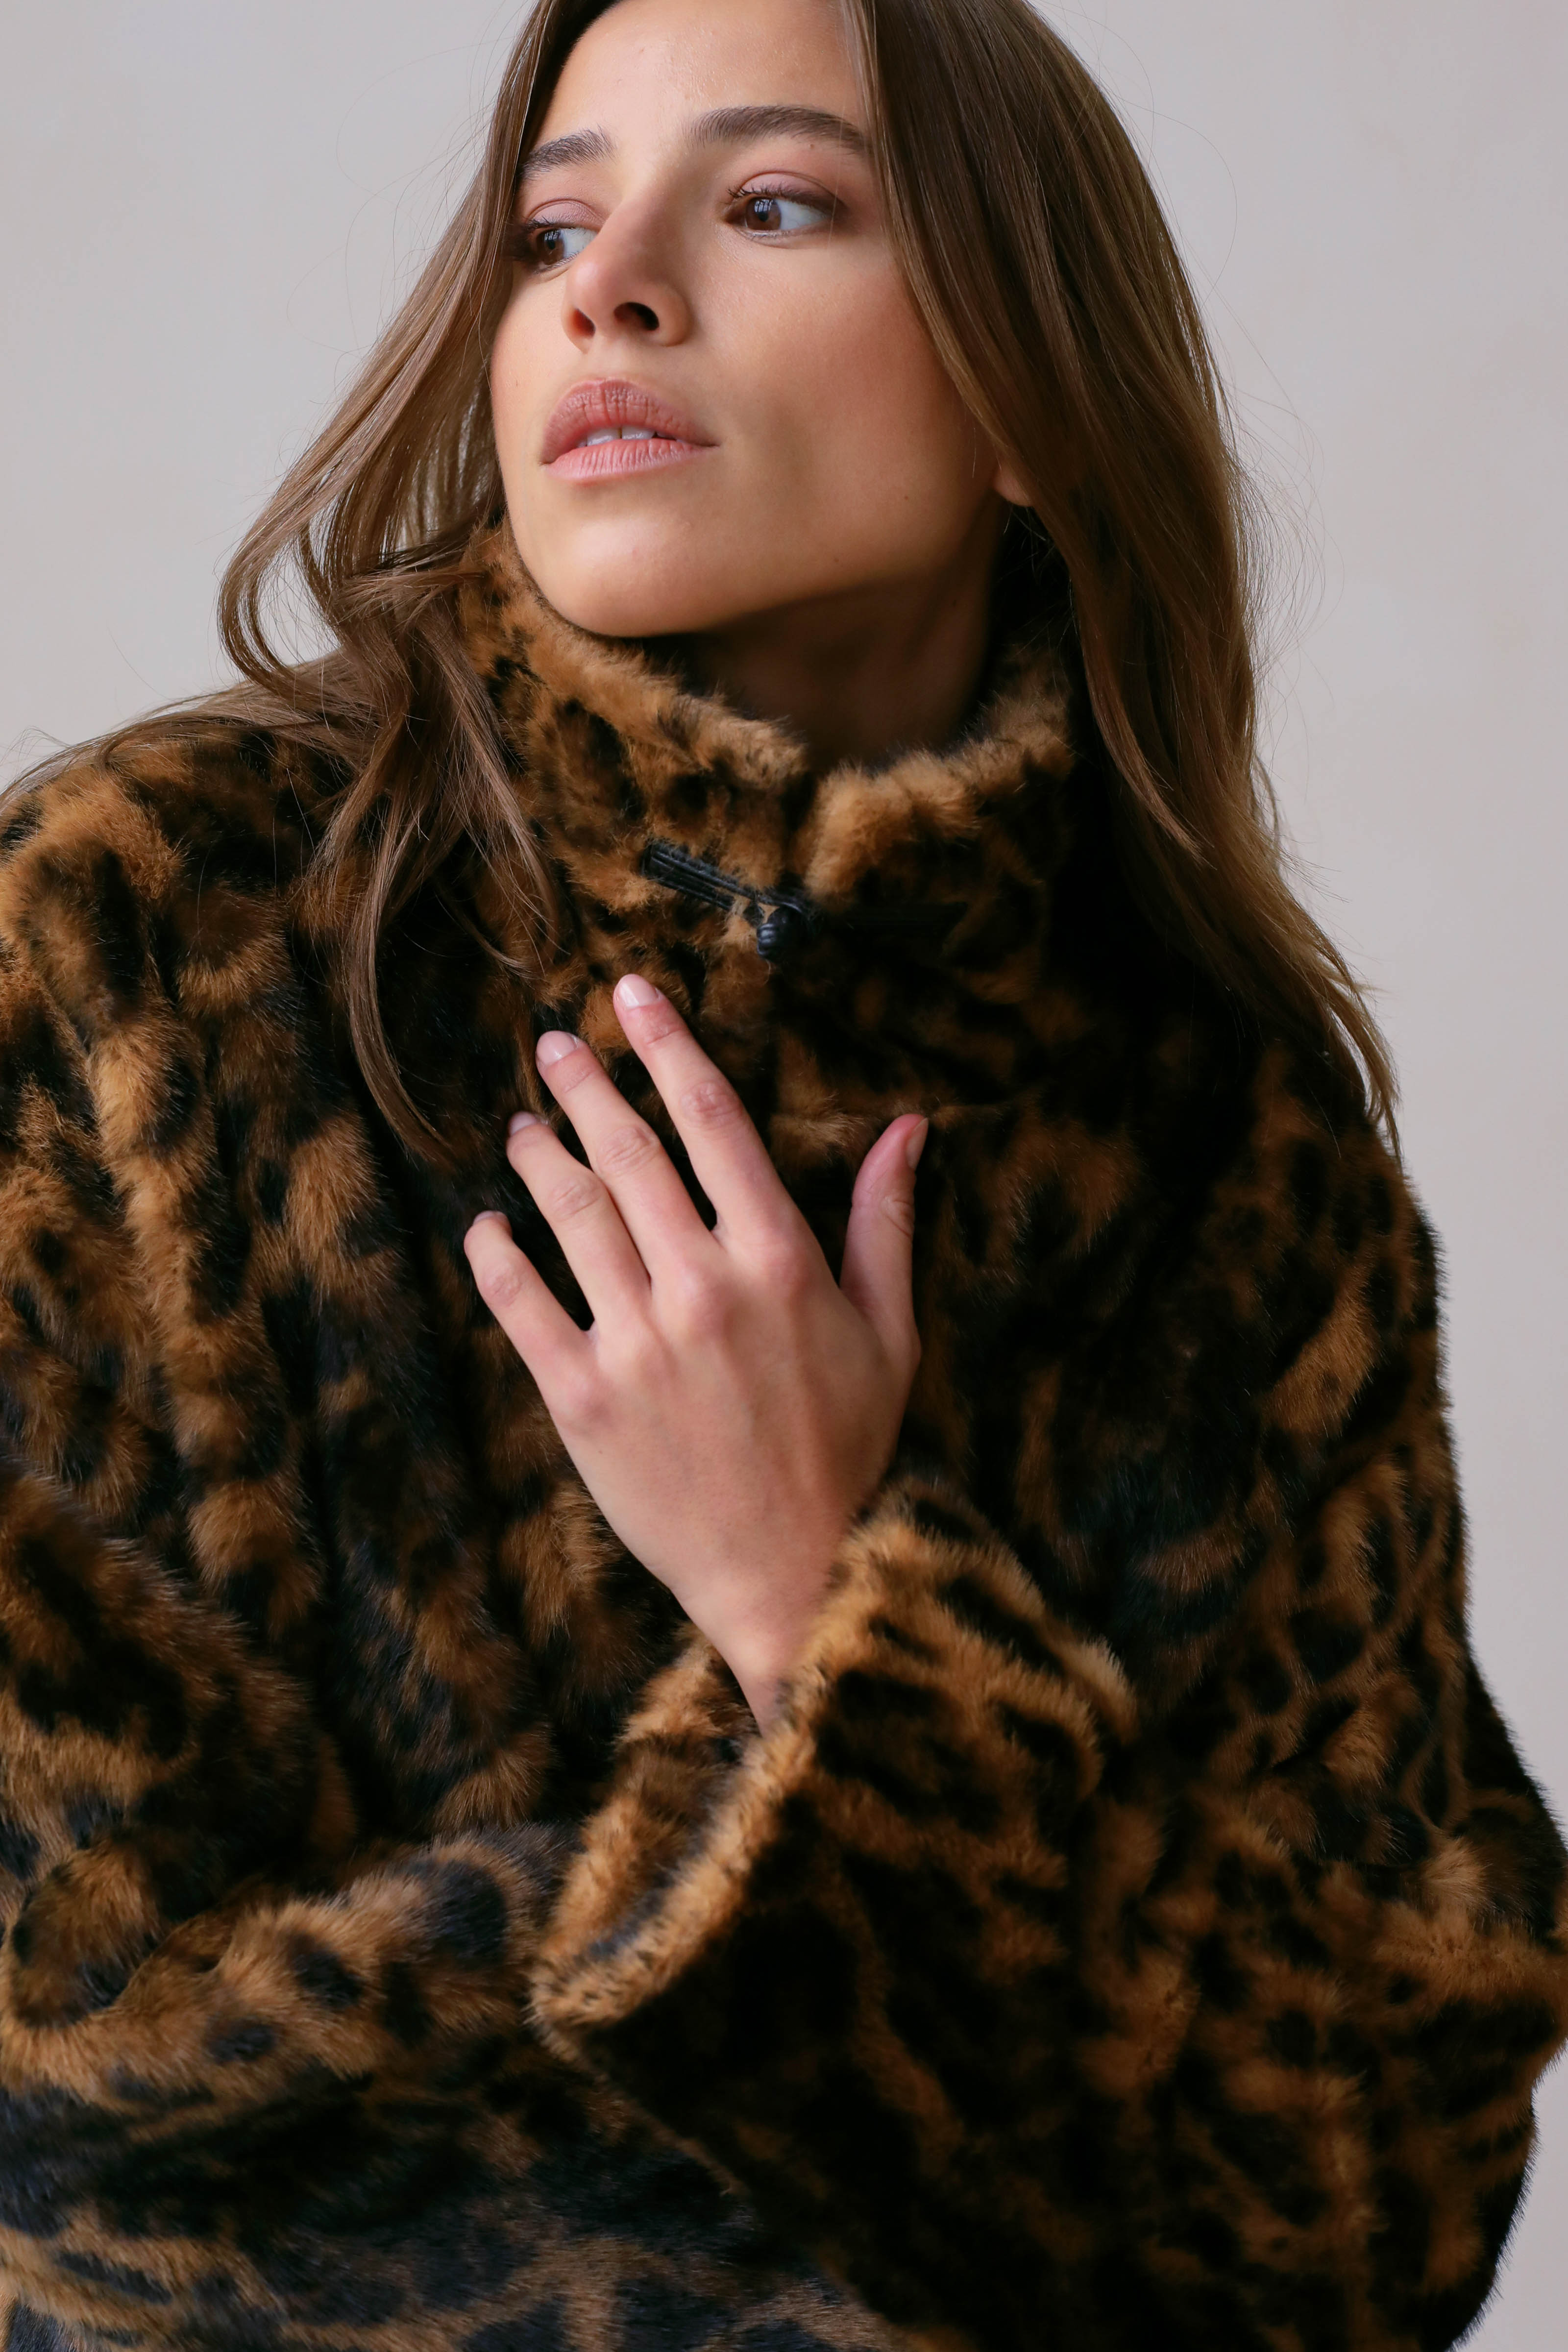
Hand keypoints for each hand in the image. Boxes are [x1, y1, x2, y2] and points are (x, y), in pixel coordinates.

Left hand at [463, 975, 925, 1727]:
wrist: (794, 1573)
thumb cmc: (849, 1450)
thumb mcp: (891, 1332)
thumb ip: (885, 1221)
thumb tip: (908, 1126)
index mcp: (779, 1258)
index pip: (712, 1119)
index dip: (667, 1046)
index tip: (631, 997)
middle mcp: (703, 1287)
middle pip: (628, 1154)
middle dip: (583, 1087)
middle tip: (551, 1048)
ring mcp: (637, 1343)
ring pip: (569, 1216)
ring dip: (537, 1157)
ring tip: (521, 1127)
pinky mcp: (584, 1401)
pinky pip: (522, 1306)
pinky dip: (496, 1256)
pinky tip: (487, 1227)